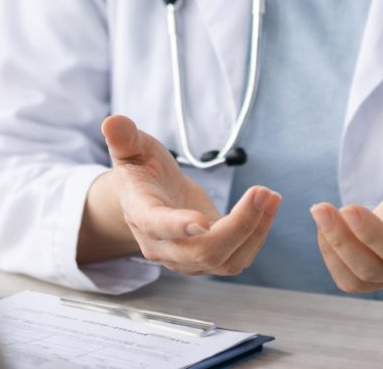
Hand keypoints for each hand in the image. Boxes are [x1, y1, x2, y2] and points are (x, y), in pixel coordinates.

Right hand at [92, 115, 280, 275]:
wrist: (149, 197)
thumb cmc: (141, 171)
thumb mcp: (132, 149)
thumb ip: (125, 138)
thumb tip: (112, 121)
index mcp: (142, 215)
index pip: (158, 226)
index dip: (178, 226)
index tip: (202, 221)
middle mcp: (164, 246)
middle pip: (203, 252)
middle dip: (238, 226)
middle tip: (262, 192)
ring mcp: (187, 258)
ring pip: (226, 260)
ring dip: (255, 231)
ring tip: (271, 197)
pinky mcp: (210, 258)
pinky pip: (238, 256)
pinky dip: (258, 233)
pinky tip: (268, 205)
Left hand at [310, 158, 382, 293]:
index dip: (372, 234)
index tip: (347, 207)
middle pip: (374, 268)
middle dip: (341, 239)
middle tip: (319, 208)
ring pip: (357, 279)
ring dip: (332, 249)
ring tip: (321, 214)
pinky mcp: (378, 278)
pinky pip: (349, 280)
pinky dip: (331, 257)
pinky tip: (326, 229)